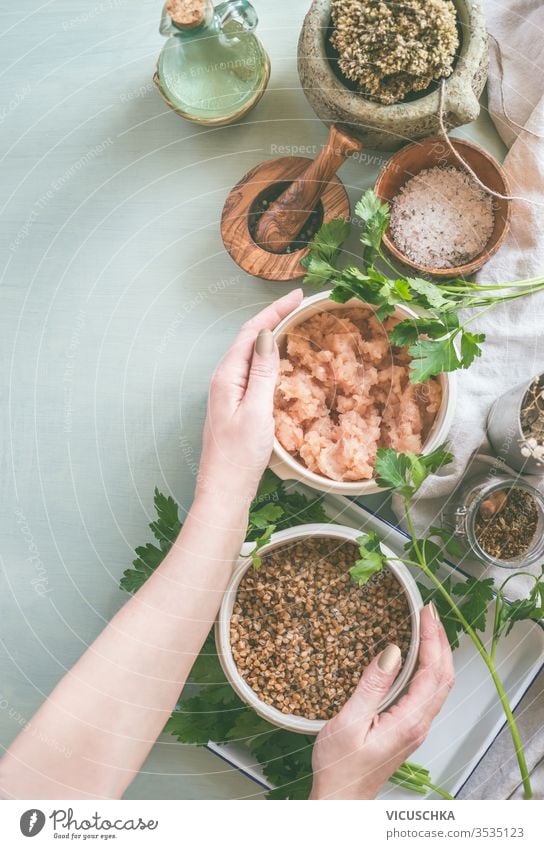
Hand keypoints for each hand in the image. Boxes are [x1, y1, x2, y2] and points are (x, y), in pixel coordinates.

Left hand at [196, 289, 303, 504]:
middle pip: (249, 339)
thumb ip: (263, 373)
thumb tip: (268, 335)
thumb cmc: (239, 457)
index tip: (298, 296)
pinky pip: (251, 372)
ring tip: (292, 322)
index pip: (252, 332)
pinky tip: (279, 361)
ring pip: (250, 355)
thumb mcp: (257, 412)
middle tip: (299, 304)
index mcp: (227, 377)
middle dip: (273, 317)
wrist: (224, 491)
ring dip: (270, 335)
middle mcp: (224, 380)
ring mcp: (228, 393)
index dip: (274, 310)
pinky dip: (268, 358)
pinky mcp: (234, 406)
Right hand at [310, 603, 454, 799]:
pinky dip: (426, 668)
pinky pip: (425, 692)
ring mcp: (415, 727)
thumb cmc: (340, 767)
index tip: (426, 613)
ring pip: (437, 685)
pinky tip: (413, 658)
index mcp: (409, 721)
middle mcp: (419, 724)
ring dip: (436, 653)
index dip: (433, 639)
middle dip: (440, 641)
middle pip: (443, 677)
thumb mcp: (349, 723)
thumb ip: (372, 686)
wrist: (341, 799)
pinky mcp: (406, 728)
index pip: (433, 672)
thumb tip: (392, 652)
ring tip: (425, 628)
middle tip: (429, 613)